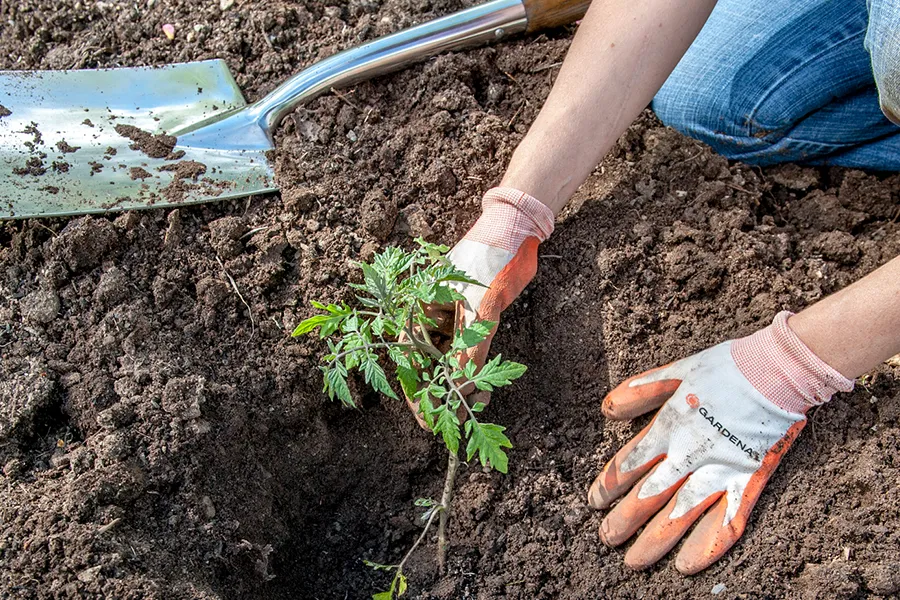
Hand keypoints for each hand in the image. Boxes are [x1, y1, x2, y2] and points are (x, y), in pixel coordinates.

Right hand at [404, 187, 553, 425]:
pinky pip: (469, 354)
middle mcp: (431, 317)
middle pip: (429, 366)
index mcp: (419, 309)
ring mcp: (451, 321)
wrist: (516, 233)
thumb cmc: (489, 261)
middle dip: (443, 394)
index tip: (428, 419)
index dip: (417, 392)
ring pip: (450, 364)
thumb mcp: (480, 309)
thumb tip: (459, 390)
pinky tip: (487, 389)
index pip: (410, 359)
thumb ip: (469, 351)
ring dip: (463, 386)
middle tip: (458, 420)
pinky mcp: (472, 322)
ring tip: (481, 404)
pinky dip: (477, 372)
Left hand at [588, 312, 853, 573]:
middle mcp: (687, 456)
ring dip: (653, 541)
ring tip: (633, 561)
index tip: (595, 502)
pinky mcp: (747, 482)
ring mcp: (718, 472)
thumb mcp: (675, 371)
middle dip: (622, 521)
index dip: (608, 486)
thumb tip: (607, 409)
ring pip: (678, 516)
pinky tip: (685, 566)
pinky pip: (726, 522)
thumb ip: (639, 391)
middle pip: (646, 497)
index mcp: (667, 428)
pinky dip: (706, 546)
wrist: (777, 371)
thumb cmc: (725, 368)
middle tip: (606, 538)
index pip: (629, 465)